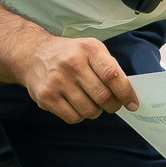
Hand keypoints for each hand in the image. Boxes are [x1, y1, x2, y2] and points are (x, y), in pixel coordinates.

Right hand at [18, 36, 138, 122]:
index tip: (132, 104)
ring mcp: (58, 81)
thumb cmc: (69, 54)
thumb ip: (109, 68)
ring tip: (91, 102)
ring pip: (89, 110)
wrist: (33, 54)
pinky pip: (73, 117)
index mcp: (89, 49)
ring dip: (96, 111)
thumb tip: (128, 93)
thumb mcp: (91, 50)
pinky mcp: (46, 96)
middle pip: (103, 96)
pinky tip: (76, 104)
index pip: (112, 75)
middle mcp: (72, 64)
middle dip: (112, 106)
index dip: (125, 93)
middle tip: (112, 105)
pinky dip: (79, 115)